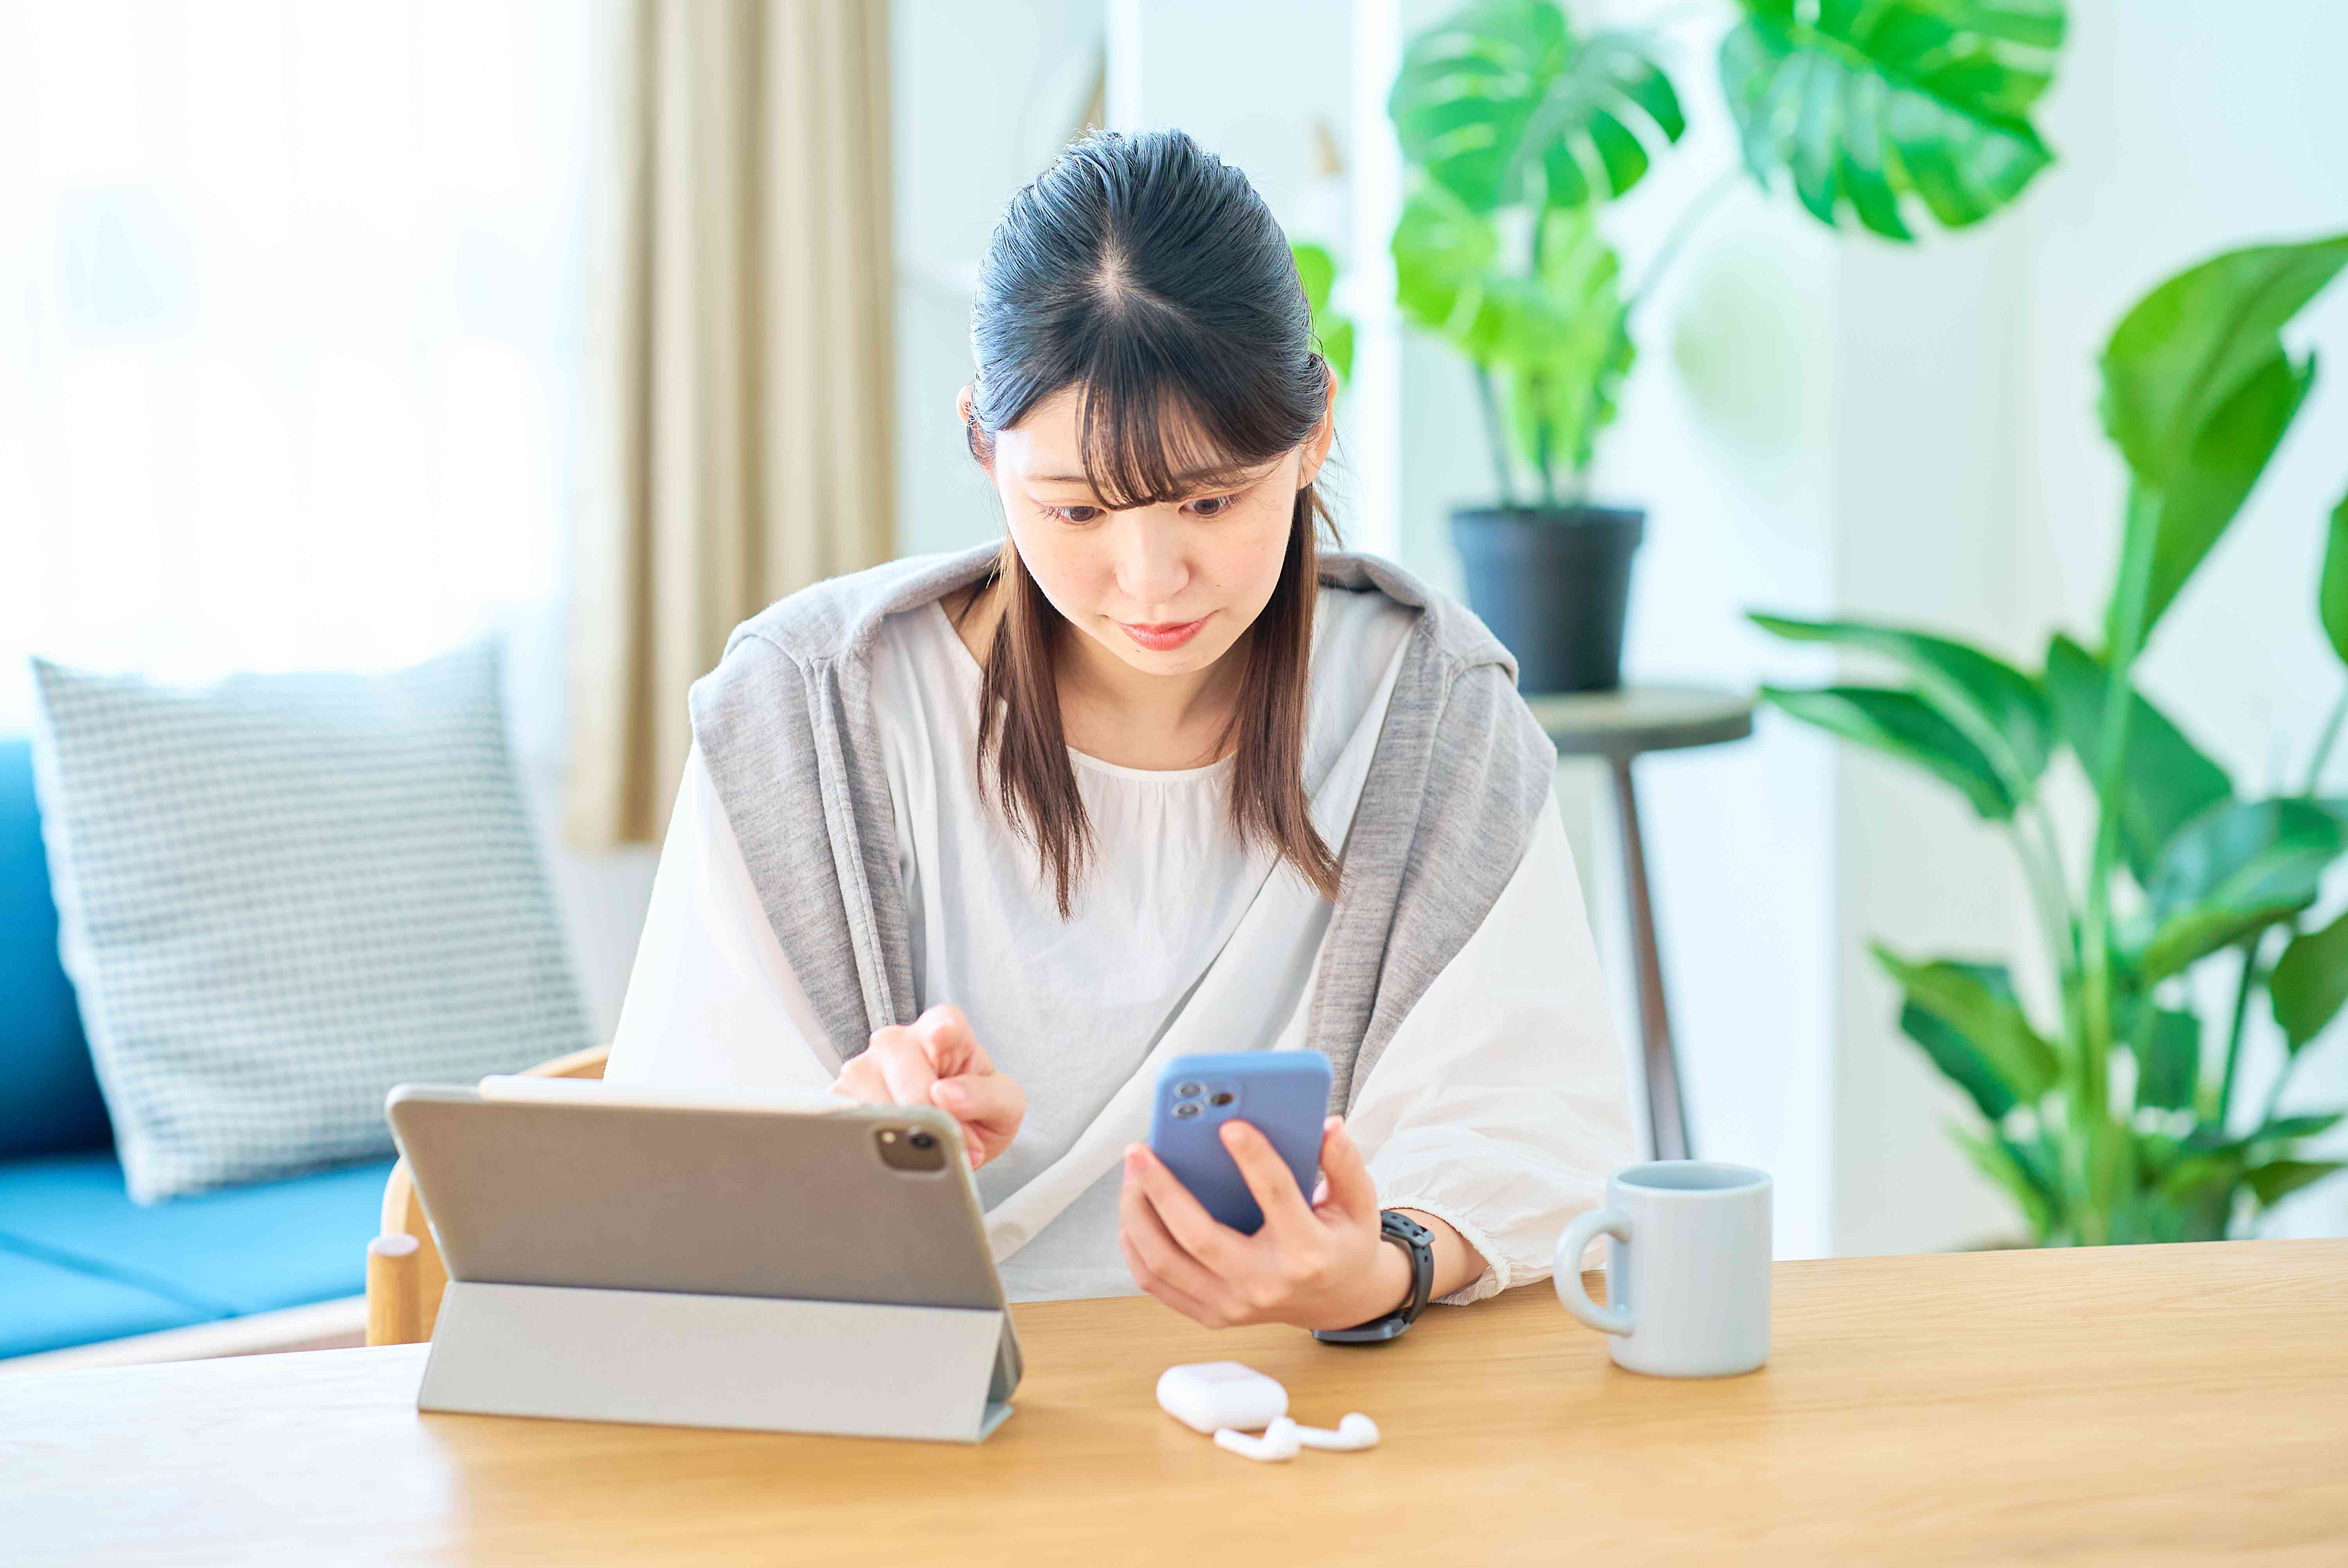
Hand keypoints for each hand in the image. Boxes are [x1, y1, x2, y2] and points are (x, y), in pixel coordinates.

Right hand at [831, 1005, 1023, 1169]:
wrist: (950, 1143)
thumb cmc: (978, 1114)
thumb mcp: (1004, 1106)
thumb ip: (985, 1096)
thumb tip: (946, 1095)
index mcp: (945, 1032)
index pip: (943, 1023)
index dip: (942, 1033)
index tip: (942, 1041)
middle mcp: (897, 1041)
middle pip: (904, 1065)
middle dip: (931, 1112)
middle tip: (954, 1143)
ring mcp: (863, 1068)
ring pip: (875, 1095)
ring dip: (902, 1132)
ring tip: (926, 1149)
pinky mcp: (839, 1098)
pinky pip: (848, 1119)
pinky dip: (874, 1143)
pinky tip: (891, 1151)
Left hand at [1118, 1116, 1409, 1332]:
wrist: (1338, 1301)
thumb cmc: (1342, 1242)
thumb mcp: (1357, 1202)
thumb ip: (1344, 1162)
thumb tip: (1328, 1124)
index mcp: (1307, 1252)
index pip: (1275, 1196)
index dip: (1253, 1157)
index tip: (1228, 1123)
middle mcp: (1266, 1284)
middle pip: (1199, 1237)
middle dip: (1162, 1189)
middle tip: (1140, 1149)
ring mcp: (1233, 1305)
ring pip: (1164, 1263)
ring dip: (1138, 1215)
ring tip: (1131, 1174)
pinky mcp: (1211, 1314)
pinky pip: (1156, 1283)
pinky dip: (1135, 1245)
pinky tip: (1133, 1209)